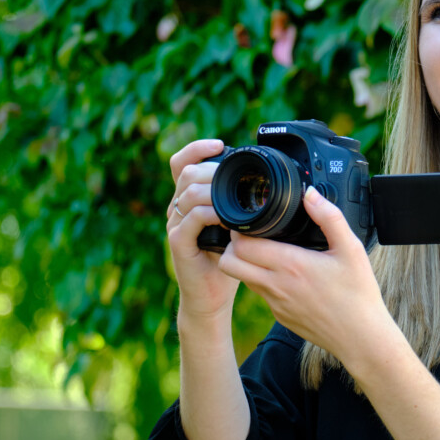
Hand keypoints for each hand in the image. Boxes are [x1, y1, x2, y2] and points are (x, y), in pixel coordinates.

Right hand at [167, 139, 240, 323]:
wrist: (212, 295)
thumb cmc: (226, 257)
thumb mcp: (236, 223)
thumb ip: (239, 201)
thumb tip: (264, 179)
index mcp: (190, 198)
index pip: (182, 162)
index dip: (197, 148)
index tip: (220, 144)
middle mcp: (178, 207)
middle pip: (186, 172)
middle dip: (212, 168)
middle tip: (235, 176)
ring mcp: (175, 224)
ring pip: (188, 192)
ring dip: (213, 189)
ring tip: (235, 196)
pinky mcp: (178, 242)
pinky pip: (190, 218)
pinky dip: (210, 213)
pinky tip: (227, 217)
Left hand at [218, 187, 392, 364]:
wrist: (361, 338)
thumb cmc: (358, 294)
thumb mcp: (351, 249)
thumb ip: (329, 217)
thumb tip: (310, 194)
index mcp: (290, 265)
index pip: (241, 245)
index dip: (239, 229)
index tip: (250, 220)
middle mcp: (276, 286)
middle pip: (229, 263)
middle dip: (232, 245)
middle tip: (251, 234)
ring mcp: (275, 304)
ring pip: (242, 279)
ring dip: (246, 263)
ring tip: (266, 250)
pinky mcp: (280, 316)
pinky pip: (261, 294)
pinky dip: (263, 280)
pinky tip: (285, 274)